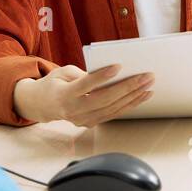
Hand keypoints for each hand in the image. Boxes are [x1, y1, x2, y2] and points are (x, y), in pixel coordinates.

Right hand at [14, 63, 152, 126]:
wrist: (42, 105)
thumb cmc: (55, 83)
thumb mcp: (63, 72)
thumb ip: (84, 74)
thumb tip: (111, 74)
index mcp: (64, 95)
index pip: (86, 85)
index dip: (102, 77)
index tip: (118, 66)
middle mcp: (74, 111)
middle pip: (104, 99)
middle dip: (128, 87)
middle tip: (146, 76)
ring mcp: (82, 120)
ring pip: (112, 109)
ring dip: (134, 97)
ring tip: (149, 85)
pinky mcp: (90, 123)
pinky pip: (113, 114)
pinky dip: (129, 105)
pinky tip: (142, 95)